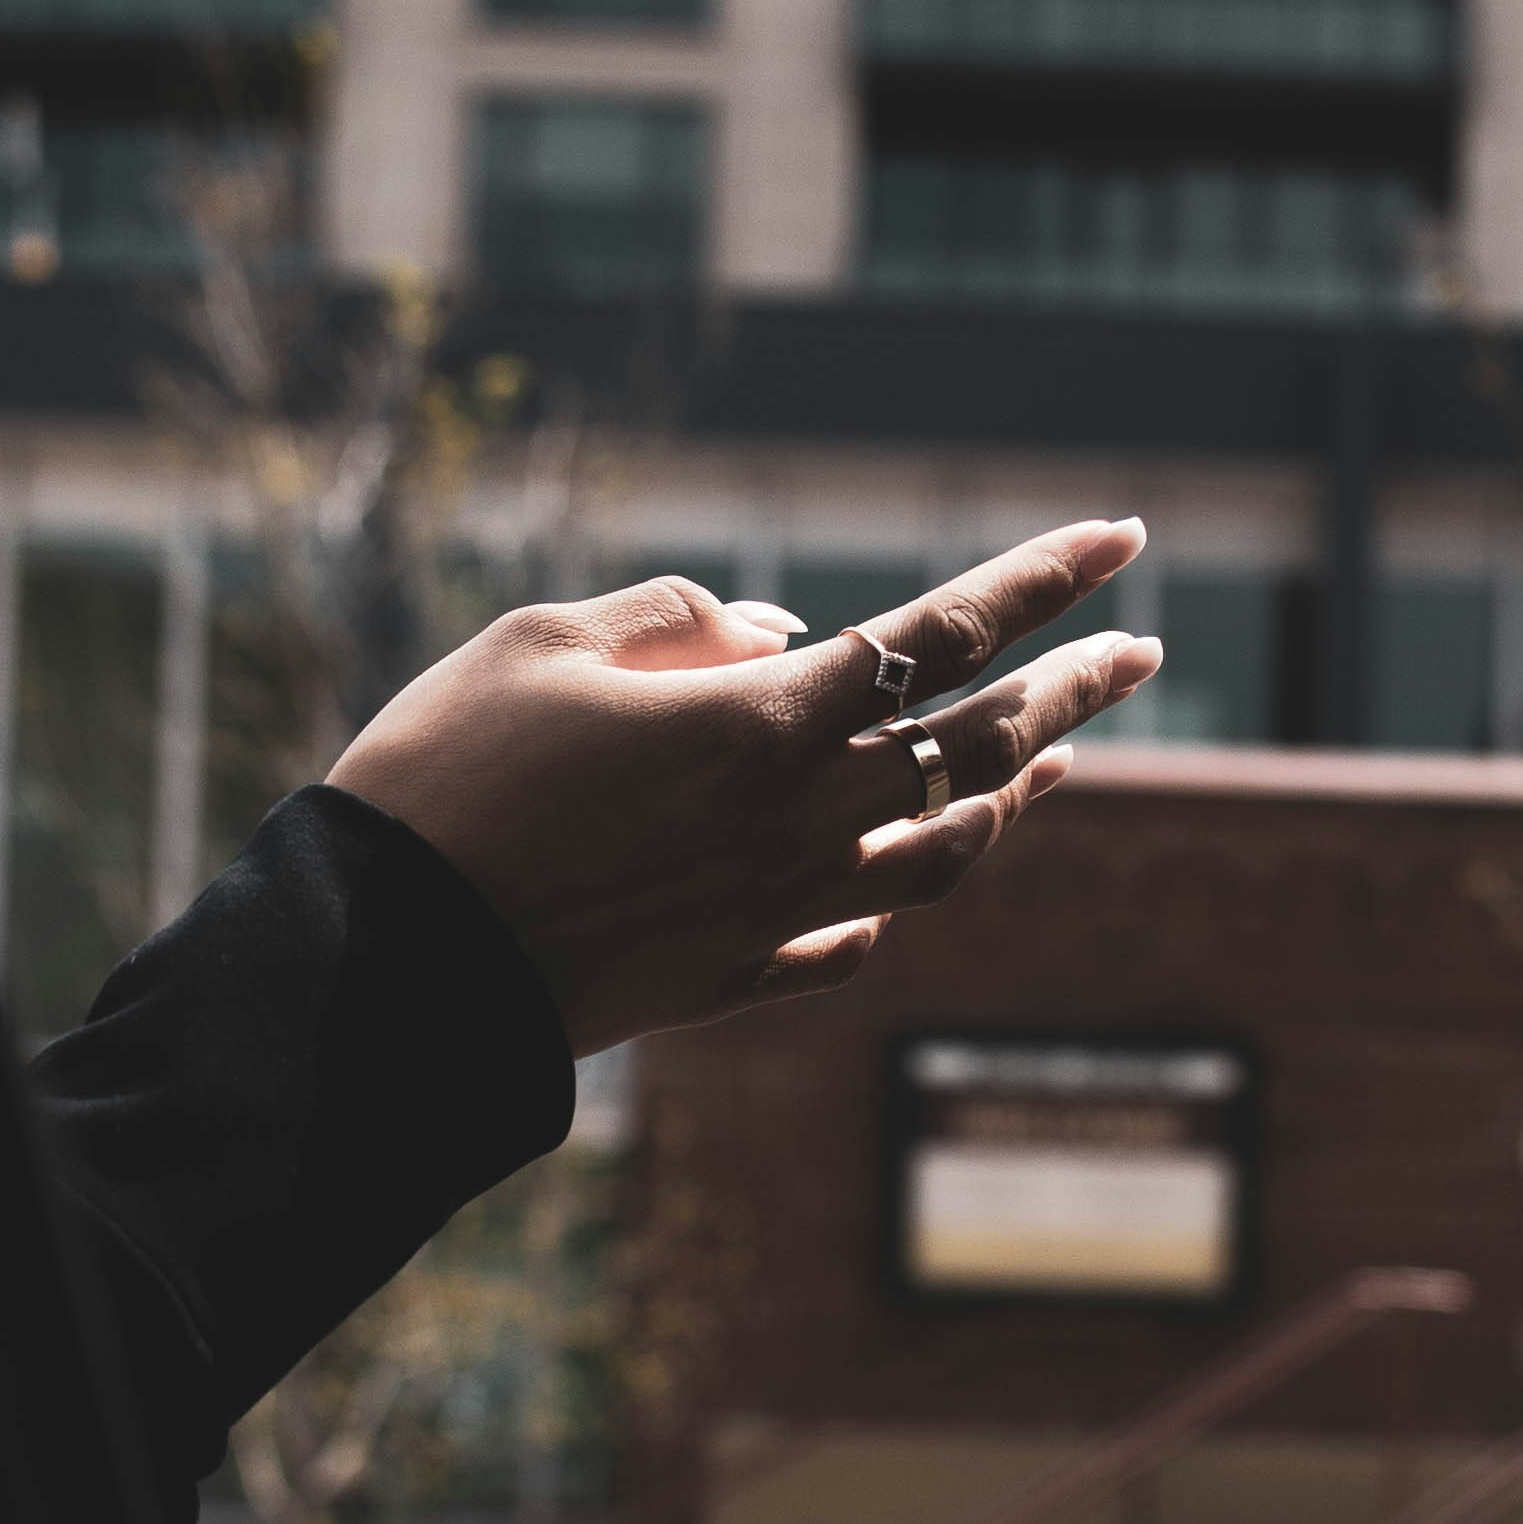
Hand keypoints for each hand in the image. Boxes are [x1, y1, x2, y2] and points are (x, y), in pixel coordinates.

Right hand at [328, 520, 1161, 1055]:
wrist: (383, 968)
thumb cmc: (443, 779)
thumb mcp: (541, 646)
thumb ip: (676, 620)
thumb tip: (772, 629)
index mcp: (765, 725)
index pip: (943, 635)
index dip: (1039, 580)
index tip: (1122, 540)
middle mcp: (799, 826)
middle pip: (980, 748)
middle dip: (1073, 689)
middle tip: (1139, 650)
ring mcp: (776, 916)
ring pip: (946, 857)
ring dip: (1012, 800)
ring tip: (1054, 760)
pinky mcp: (731, 983)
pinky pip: (853, 941)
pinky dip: (895, 902)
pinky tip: (905, 882)